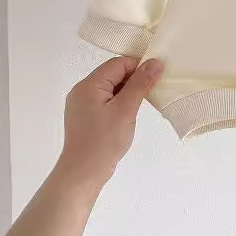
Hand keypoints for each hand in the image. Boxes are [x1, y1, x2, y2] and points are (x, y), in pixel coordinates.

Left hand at [54, 56, 163, 194]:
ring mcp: (81, 104)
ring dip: (127, 93)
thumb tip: (155, 62)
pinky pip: (105, 100)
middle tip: (149, 95)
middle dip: (133, 81)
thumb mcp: (126, 109)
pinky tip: (126, 116)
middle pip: (113, 74)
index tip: (155, 80)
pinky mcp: (84, 116)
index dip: (138, 68)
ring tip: (136, 109)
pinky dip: (118, 103)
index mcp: (89, 85)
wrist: (83, 173)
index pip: (118, 64)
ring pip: (110, 88)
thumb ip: (140, 83)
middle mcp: (81, 90)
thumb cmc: (104, 140)